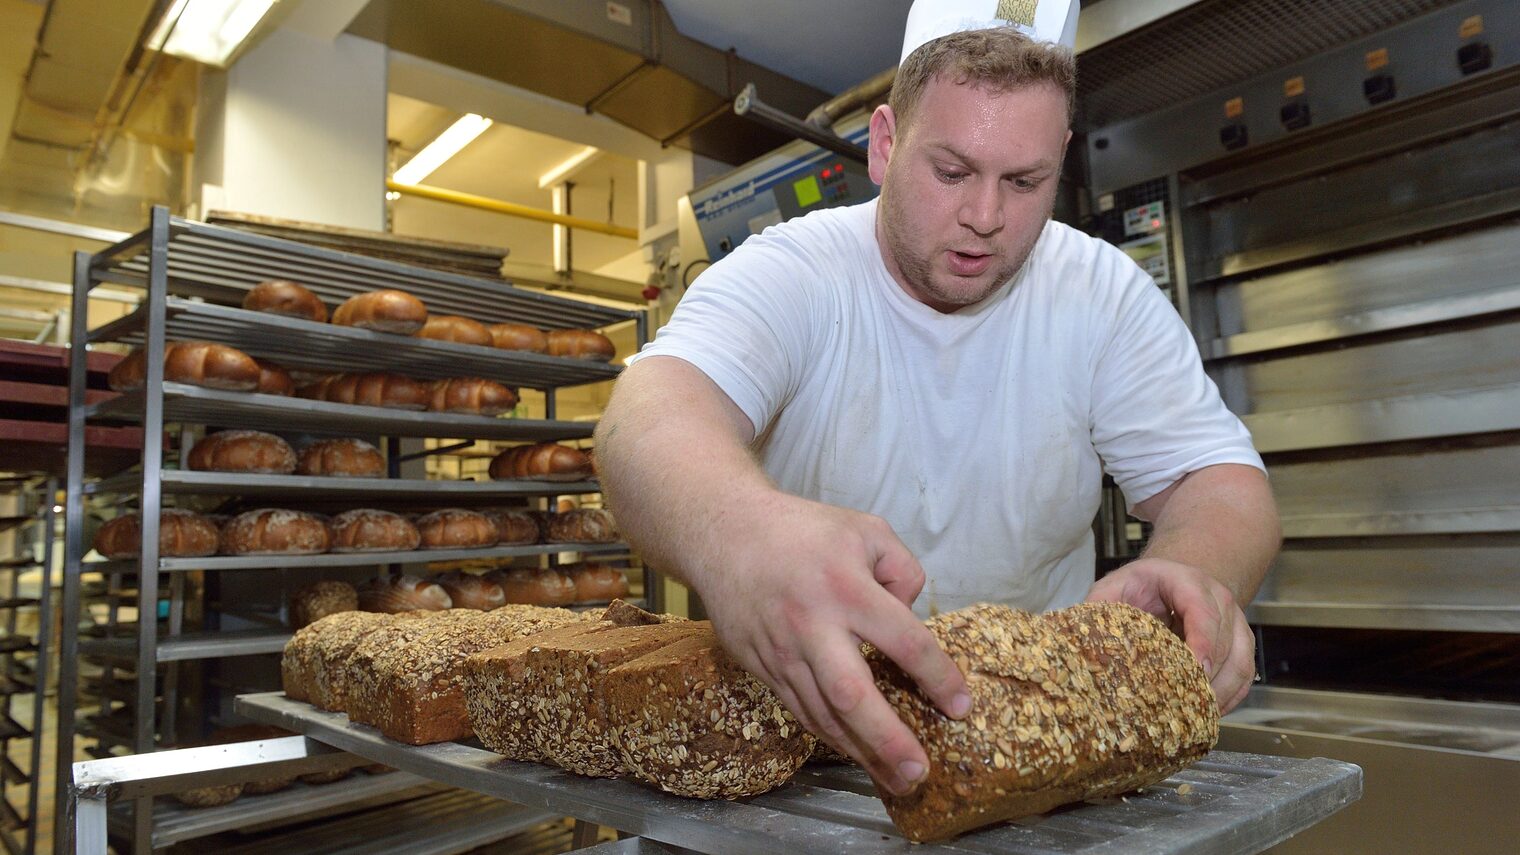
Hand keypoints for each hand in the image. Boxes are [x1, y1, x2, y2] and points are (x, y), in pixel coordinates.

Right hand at [695, 489, 971, 795]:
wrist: (725, 533)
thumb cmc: (803, 530)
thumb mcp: (865, 530)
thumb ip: (903, 570)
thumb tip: (911, 614)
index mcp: (847, 587)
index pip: (905, 641)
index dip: (938, 678)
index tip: (960, 707)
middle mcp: (813, 625)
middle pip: (852, 695)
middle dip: (887, 739)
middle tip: (919, 773)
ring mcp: (782, 651)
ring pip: (821, 714)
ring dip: (859, 751)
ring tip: (895, 780)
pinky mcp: (760, 665)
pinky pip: (799, 709)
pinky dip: (829, 735)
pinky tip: (855, 751)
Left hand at [1085, 557, 1255, 713]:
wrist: (1172, 580)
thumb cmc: (1141, 586)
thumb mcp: (1115, 586)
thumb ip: (1099, 608)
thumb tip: (1081, 643)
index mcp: (1186, 581)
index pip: (1202, 610)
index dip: (1202, 641)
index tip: (1196, 669)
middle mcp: (1219, 599)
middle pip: (1226, 642)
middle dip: (1209, 677)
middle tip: (1188, 706)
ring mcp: (1235, 623)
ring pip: (1240, 662)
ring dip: (1221, 693)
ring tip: (1196, 717)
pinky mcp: (1241, 644)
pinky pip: (1244, 676)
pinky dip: (1230, 698)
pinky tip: (1208, 714)